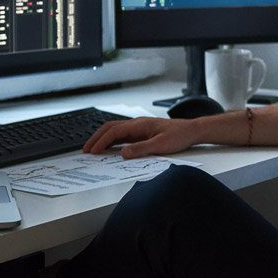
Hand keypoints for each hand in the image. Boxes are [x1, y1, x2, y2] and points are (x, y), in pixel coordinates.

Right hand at [83, 117, 198, 158]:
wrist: (192, 131)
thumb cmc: (179, 136)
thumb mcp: (161, 145)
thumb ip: (141, 149)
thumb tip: (123, 153)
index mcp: (140, 124)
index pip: (114, 131)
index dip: (101, 141)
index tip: (92, 151)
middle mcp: (138, 124)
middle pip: (111, 127)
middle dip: (97, 138)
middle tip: (86, 150)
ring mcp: (140, 127)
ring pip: (116, 130)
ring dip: (103, 139)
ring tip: (93, 149)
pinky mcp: (143, 132)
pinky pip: (123, 135)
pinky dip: (113, 141)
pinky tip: (110, 149)